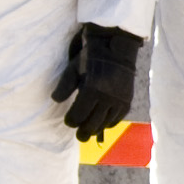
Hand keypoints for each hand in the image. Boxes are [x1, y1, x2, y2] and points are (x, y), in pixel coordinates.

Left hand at [54, 24, 142, 138]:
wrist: (118, 48)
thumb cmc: (91, 57)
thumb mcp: (73, 68)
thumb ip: (64, 86)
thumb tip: (56, 100)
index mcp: (91, 89)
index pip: (78, 115)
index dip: (71, 121)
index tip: (68, 121)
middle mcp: (107, 98)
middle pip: (92, 124)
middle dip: (83, 131)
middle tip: (78, 135)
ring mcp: (118, 100)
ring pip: (105, 124)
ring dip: (96, 129)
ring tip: (89, 132)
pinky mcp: (127, 101)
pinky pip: (117, 119)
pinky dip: (109, 123)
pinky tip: (102, 124)